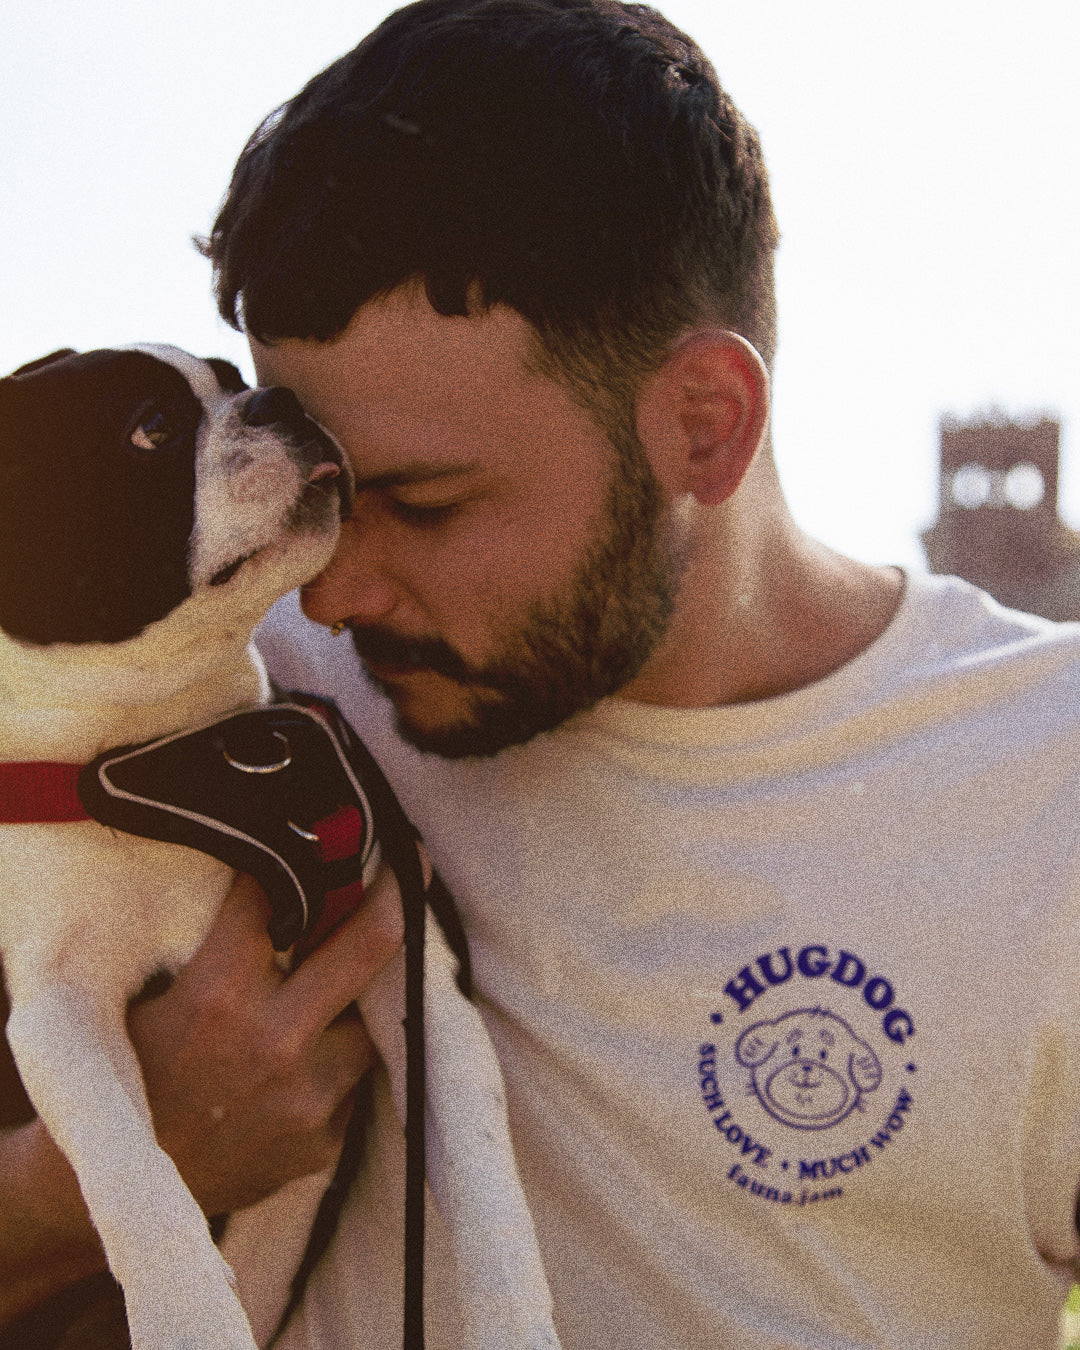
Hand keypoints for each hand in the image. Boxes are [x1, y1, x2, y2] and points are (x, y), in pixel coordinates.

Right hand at [127, 866, 403, 1215]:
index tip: (338, 832)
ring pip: (372, 1021)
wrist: (124, 1194)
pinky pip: (355, 1082)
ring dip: (364, 1001)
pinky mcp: (321, 1144)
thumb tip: (277, 884)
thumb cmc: (136, 1078)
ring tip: (356, 984)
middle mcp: (272, 1042)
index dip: (308, 856)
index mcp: (217, 996)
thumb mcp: (154, 1000)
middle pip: (371, 944)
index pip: (280, 897)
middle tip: (417, 864)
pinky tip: (315, 1061)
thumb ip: (216, 951)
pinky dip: (341, 1065)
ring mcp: (304, 1097)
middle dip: (398, 895)